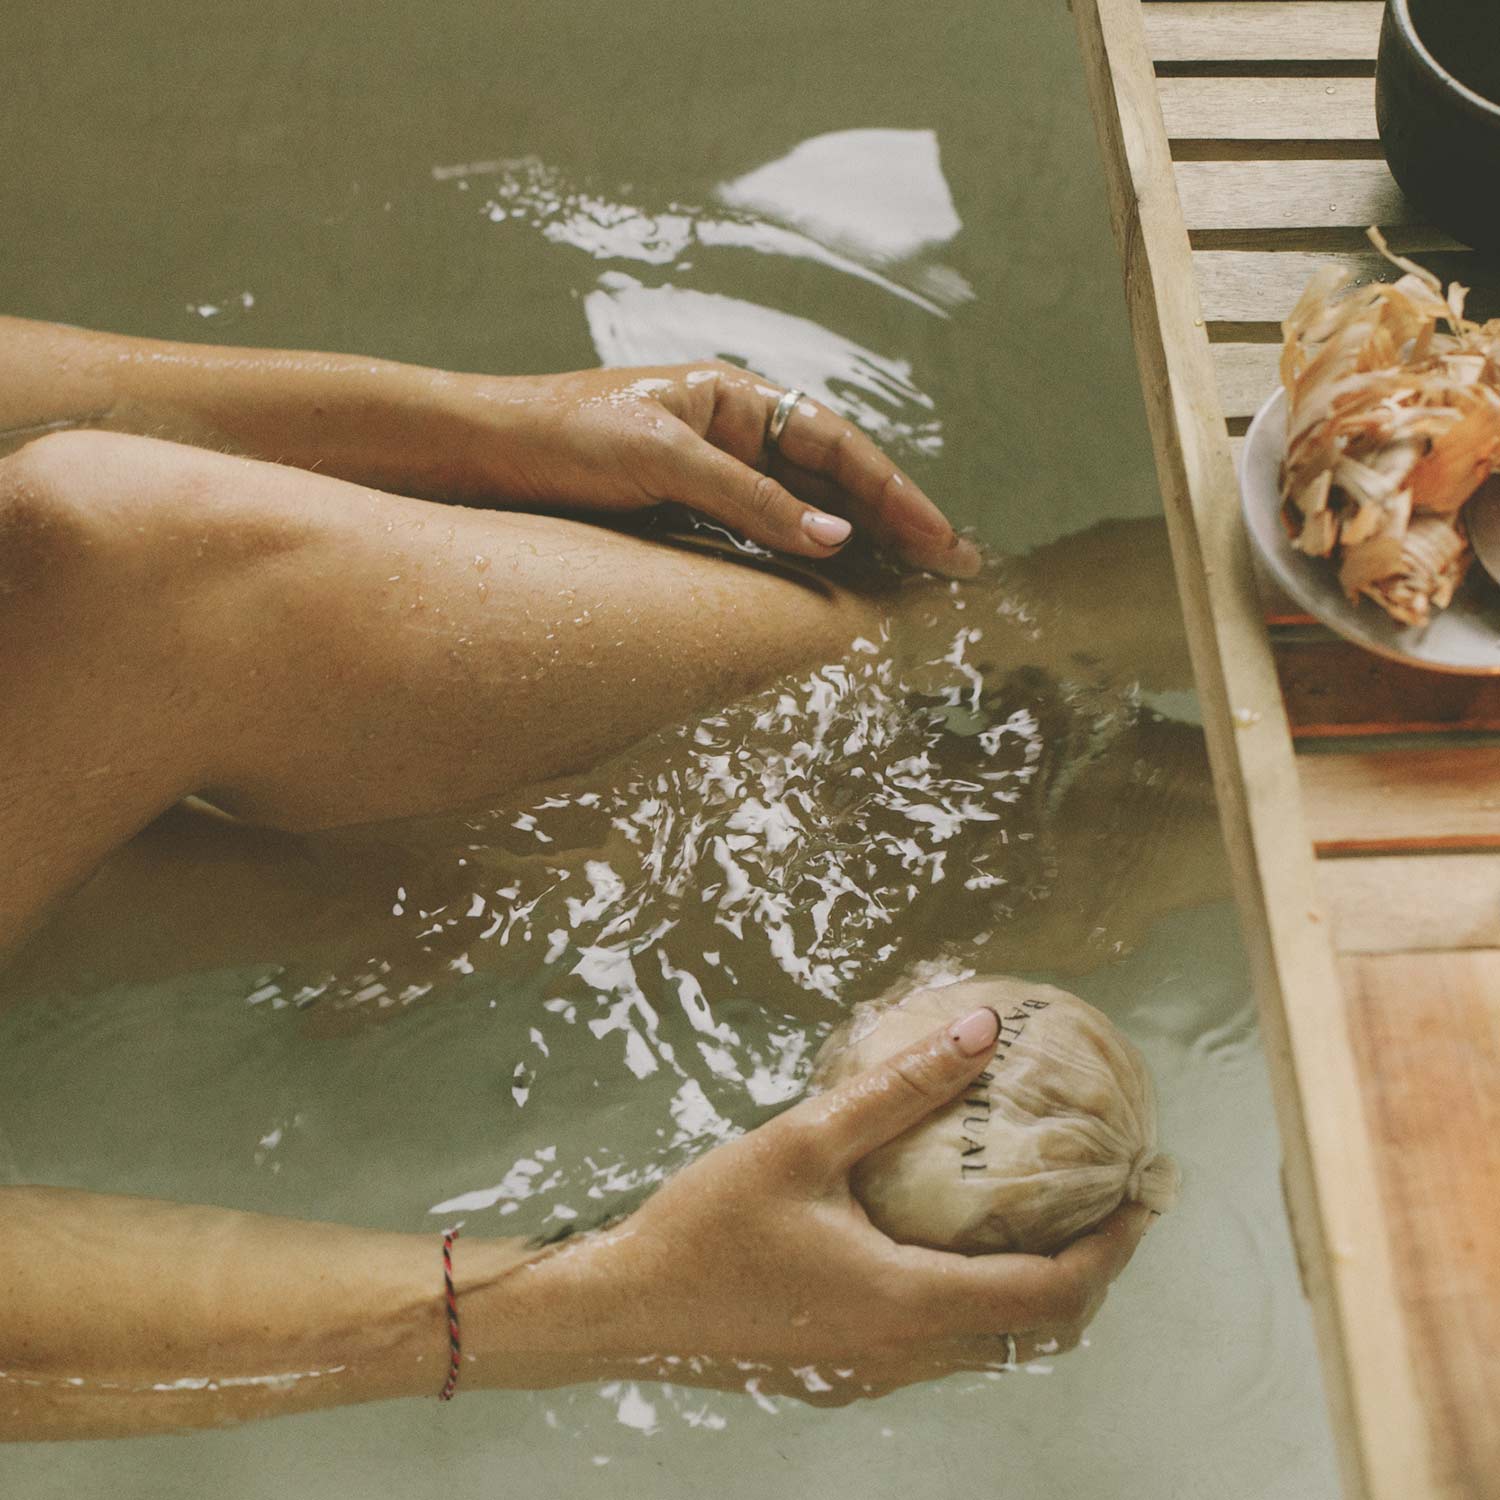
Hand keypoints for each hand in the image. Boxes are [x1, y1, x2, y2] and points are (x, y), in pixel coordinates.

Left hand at [459, 361, 980, 576]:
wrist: (478, 452)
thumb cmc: (561, 437)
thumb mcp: (661, 459)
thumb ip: (750, 500)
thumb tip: (836, 536)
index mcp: (733, 396)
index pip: (837, 443)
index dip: (895, 492)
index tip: (942, 540)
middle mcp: (731, 430)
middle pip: (832, 475)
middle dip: (895, 518)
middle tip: (954, 566)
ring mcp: (710, 471)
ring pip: (804, 507)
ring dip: (857, 541)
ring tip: (911, 580)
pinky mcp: (683, 510)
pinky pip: (761, 533)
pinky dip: (802, 557)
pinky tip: (830, 584)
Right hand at [485, 1005, 1148, 1404]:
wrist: (622, 1309)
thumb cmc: (706, 1225)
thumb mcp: (800, 1143)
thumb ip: (894, 1091)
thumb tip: (978, 1032)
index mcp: (904, 1304)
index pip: (1050, 1294)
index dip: (1111, 1248)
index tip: (1144, 1196)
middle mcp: (902, 1354)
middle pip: (1035, 1332)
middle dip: (1091, 1271)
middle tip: (1114, 1204)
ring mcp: (872, 1373)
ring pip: (991, 1345)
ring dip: (1037, 1290)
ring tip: (1053, 1217)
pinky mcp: (842, 1370)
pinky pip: (943, 1346)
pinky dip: (982, 1301)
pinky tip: (958, 1244)